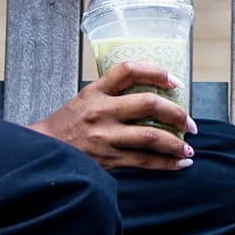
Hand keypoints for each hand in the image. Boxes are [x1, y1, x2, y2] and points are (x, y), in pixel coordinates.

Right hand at [34, 63, 195, 171]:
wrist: (45, 150)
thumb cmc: (68, 124)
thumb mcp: (85, 99)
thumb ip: (112, 94)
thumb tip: (152, 96)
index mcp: (95, 91)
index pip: (129, 70)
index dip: (157, 72)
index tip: (175, 82)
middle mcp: (101, 111)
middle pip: (148, 105)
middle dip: (177, 113)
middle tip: (190, 122)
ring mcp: (105, 137)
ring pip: (151, 137)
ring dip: (176, 143)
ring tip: (189, 148)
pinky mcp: (108, 159)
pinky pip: (144, 162)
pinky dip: (166, 163)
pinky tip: (180, 164)